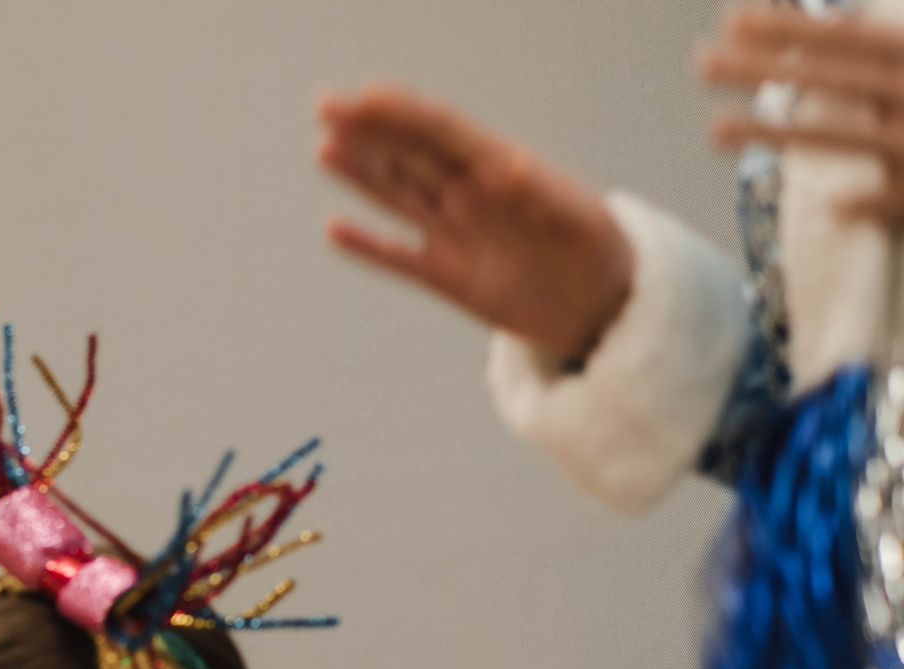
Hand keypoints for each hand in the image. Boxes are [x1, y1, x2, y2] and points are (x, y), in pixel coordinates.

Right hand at [317, 83, 632, 363]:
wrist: (608, 307)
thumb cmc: (604, 256)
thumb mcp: (582, 223)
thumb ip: (543, 194)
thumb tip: (506, 164)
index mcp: (503, 172)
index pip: (444, 133)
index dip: (403, 113)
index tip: (365, 97)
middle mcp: (473, 197)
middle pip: (411, 154)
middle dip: (369, 129)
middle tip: (326, 104)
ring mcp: (458, 235)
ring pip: (399, 196)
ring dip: (361, 174)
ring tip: (326, 147)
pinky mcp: (450, 278)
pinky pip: (400, 259)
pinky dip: (368, 246)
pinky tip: (335, 229)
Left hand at [705, 7, 903, 224]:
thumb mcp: (901, 67)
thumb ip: (880, 48)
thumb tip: (829, 21)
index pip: (848, 37)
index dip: (793, 28)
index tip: (734, 18)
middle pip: (834, 78)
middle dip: (766, 68)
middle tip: (701, 61)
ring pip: (844, 138)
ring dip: (777, 134)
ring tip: (714, 129)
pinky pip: (895, 197)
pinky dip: (868, 202)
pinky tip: (834, 207)